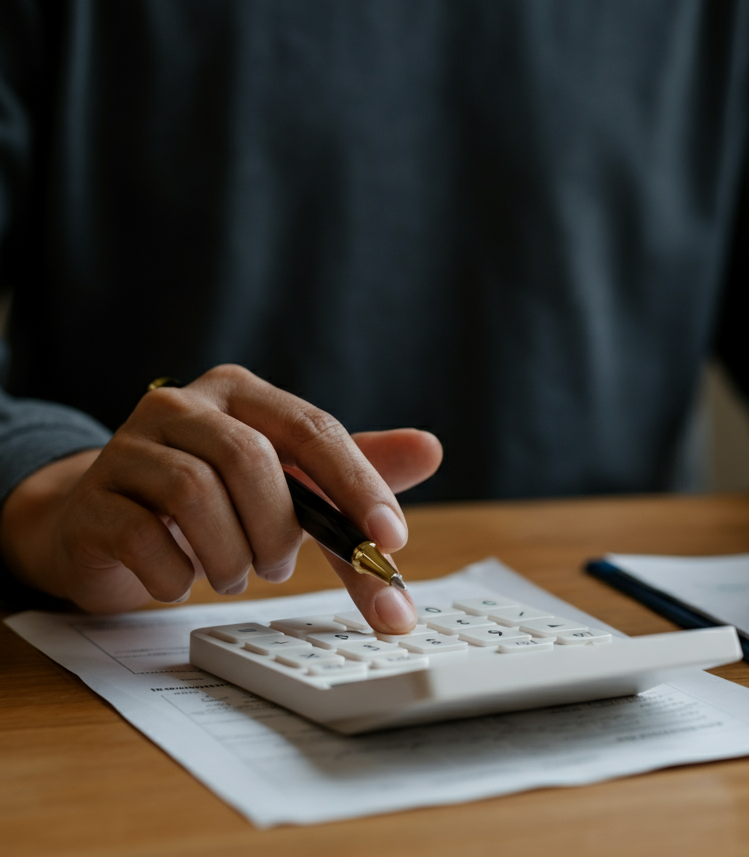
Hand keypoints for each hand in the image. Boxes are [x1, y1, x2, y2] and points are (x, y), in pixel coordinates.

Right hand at [0, 365, 440, 630]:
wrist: (103, 521)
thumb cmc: (212, 497)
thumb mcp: (287, 479)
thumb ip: (353, 467)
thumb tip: (431, 449)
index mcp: (240, 394)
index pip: (313, 429)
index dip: (357, 486)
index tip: (391, 541)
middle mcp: (182, 406)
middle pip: (252, 460)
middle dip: (280, 529)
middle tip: (279, 565)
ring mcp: (128, 447)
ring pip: (198, 495)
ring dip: (233, 556)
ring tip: (236, 573)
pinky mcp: (93, 498)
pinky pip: (143, 537)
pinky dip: (177, 575)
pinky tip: (182, 578)